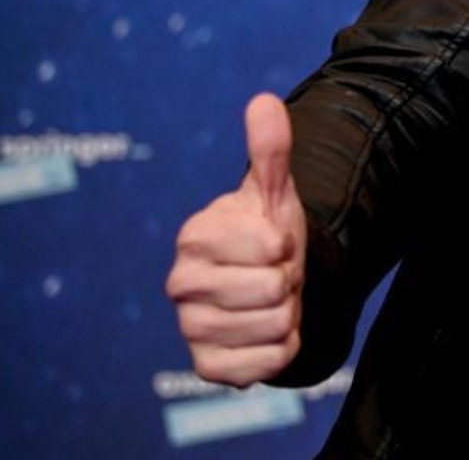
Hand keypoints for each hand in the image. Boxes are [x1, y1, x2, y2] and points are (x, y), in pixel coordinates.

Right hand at [165, 93, 306, 386]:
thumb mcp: (273, 192)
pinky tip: (265, 332)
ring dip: (288, 313)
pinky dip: (283, 348)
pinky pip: (269, 363)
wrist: (265, 285)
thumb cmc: (265, 233)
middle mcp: (181, 283)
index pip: (271, 246)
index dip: (286, 244)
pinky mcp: (207, 367)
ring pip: (276, 324)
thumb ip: (270, 149)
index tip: (272, 242)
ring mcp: (190, 327)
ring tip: (269, 300)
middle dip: (288, 280)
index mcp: (195, 235)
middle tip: (273, 273)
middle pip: (275, 289)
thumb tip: (264, 101)